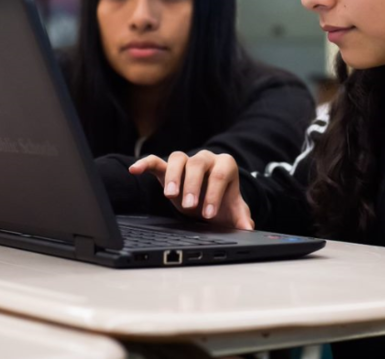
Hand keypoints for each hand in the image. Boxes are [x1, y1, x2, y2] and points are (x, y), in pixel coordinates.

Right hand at [129, 151, 253, 229]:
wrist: (211, 199)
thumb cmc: (222, 203)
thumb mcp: (233, 211)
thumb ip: (241, 218)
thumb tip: (249, 227)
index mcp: (225, 165)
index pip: (220, 174)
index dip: (215, 194)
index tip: (209, 214)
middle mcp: (205, 159)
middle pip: (198, 163)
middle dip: (194, 185)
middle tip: (190, 206)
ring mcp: (186, 161)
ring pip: (178, 158)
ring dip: (174, 176)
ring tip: (170, 196)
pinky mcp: (168, 167)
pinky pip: (156, 160)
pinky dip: (145, 163)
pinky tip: (135, 170)